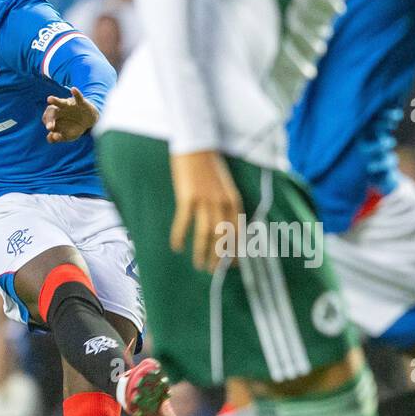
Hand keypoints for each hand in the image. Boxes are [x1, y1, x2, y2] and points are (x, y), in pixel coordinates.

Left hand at [44, 87, 98, 141]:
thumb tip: (51, 138)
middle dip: (50, 119)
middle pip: (51, 111)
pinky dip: (76, 93)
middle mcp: (59, 109)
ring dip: (55, 101)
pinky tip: (73, 89)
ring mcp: (69, 105)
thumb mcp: (67, 135)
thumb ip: (58, 137)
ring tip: (49, 99)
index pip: (47, 119)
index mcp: (54, 117)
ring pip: (61, 102)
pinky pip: (78, 97)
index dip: (48, 124)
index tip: (51, 132)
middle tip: (50, 127)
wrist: (89, 120)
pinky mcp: (80, 103)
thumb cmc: (74, 127)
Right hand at [169, 150, 242, 272]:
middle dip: (218, 257)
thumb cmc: (209, 165)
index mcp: (234, 200)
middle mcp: (222, 203)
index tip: (231, 266)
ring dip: (202, 253)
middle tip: (212, 271)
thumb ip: (226, 205)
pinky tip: (176, 247)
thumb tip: (222, 226)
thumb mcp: (225, 186)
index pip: (237, 232)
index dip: (235, 251)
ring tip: (198, 265)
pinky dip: (179, 237)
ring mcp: (205, 200)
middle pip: (223, 237)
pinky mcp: (188, 197)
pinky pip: (184, 223)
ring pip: (206, 235)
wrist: (195, 144)